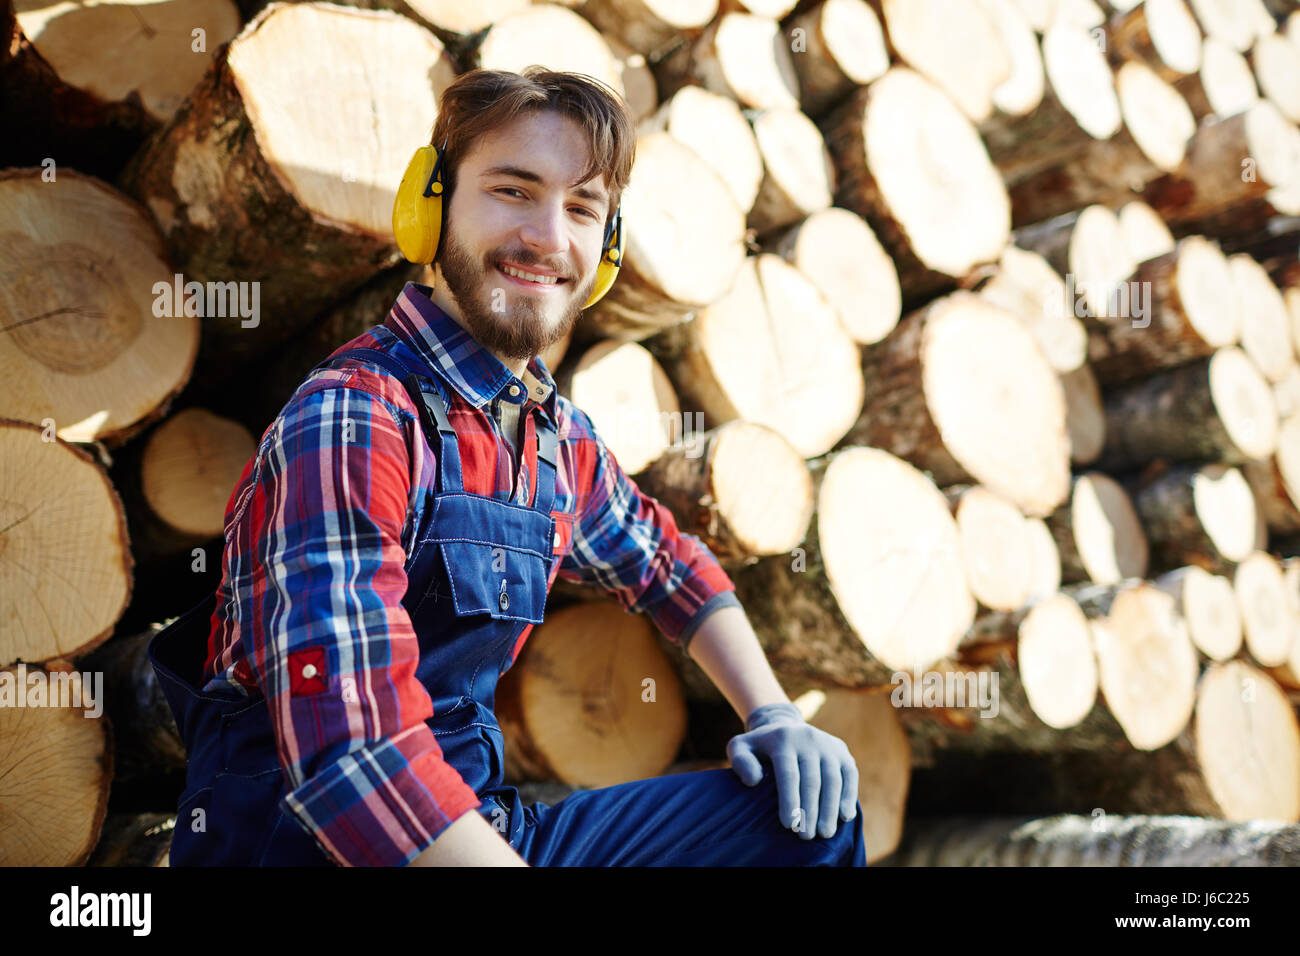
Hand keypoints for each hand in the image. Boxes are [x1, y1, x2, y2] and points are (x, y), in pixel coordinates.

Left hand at [727, 702, 858, 839]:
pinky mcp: (842, 752)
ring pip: (833, 780)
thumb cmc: (760, 747)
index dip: (789, 800)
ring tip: (825, 834)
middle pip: (812, 780)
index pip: (788, 773)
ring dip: (830, 809)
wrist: (785, 726)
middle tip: (806, 837)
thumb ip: (741, 762)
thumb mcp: (741, 747)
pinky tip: (844, 817)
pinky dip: (848, 796)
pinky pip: (849, 775)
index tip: (789, 825)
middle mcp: (808, 739)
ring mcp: (828, 745)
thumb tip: (753, 781)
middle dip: (810, 811)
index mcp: (783, 739)